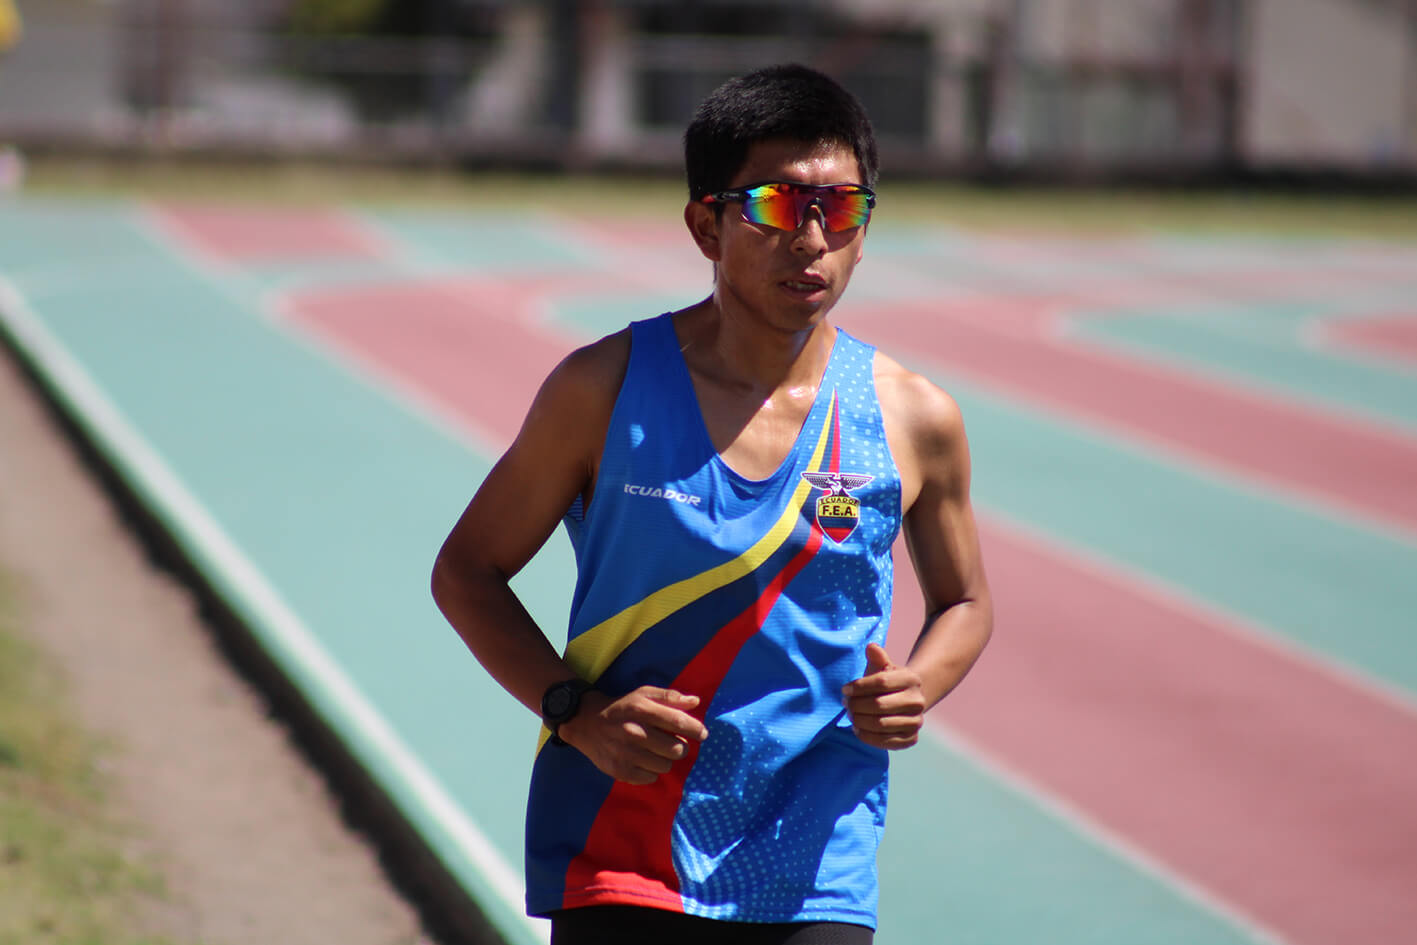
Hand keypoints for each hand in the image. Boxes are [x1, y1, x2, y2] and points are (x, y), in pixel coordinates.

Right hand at [559, 686, 708, 784]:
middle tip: (674, 743)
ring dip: (665, 759)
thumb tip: (696, 702)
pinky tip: (643, 761)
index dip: (695, 729)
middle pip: (676, 749)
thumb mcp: (643, 694)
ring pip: (665, 766)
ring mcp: (626, 753)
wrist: (586, 723)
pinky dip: (651, 771)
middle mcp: (634, 732)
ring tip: (656, 751)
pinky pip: (651, 778)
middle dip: (680, 746)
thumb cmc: (622, 707)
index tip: (702, 734)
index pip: (678, 722)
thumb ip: (670, 697)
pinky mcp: (620, 771)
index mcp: (641, 709)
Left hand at [842, 643, 926, 749]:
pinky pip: (885, 742)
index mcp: (911, 679)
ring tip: (850, 715)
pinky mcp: (911, 739)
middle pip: (878, 705)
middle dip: (856, 705)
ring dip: (858, 720)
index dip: (859, 686)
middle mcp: (917, 701)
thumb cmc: (888, 682)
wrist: (907, 701)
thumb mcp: (883, 667)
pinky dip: (866, 736)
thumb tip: (871, 647)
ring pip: (880, 724)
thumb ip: (877, 657)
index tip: (844, 689)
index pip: (881, 682)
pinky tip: (857, 728)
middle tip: (845, 704)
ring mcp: (916, 722)